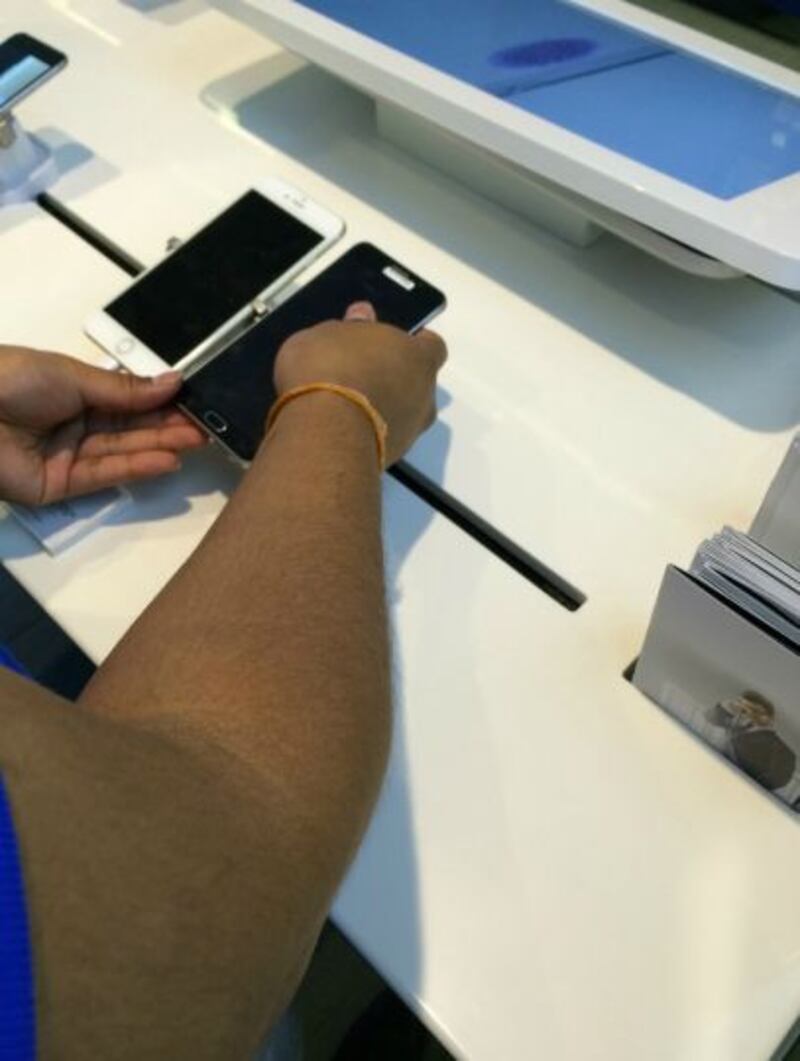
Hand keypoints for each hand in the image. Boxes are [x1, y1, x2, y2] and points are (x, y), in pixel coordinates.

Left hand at [0, 345, 205, 505]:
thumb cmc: (12, 379)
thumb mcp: (74, 375)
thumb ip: (125, 389)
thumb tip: (173, 381)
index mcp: (73, 390)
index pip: (127, 400)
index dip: (160, 402)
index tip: (194, 402)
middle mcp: (74, 424)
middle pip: (129, 428)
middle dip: (167, 426)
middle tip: (207, 426)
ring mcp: (68, 456)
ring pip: (122, 452)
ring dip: (160, 447)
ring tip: (197, 441)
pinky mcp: (60, 486)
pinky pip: (104, 475)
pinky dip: (136, 468)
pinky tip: (167, 459)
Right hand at [273, 302, 446, 465]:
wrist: (325, 431)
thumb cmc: (330, 368)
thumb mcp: (328, 333)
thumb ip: (351, 326)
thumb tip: (364, 314)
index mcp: (418, 357)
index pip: (433, 347)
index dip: (416, 345)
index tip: (396, 344)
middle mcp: (425, 396)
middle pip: (420, 385)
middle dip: (398, 380)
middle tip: (365, 375)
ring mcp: (411, 431)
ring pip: (404, 415)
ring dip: (385, 410)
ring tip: (349, 407)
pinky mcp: (392, 458)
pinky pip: (384, 439)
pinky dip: (369, 434)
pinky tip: (341, 430)